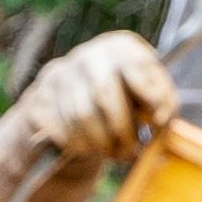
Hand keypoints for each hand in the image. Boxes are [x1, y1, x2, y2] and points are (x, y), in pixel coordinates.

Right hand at [5, 31, 181, 177]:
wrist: (70, 100)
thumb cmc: (121, 98)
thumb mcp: (146, 93)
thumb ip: (161, 101)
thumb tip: (162, 119)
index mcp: (120, 48)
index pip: (136, 66)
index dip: (151, 96)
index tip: (159, 122)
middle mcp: (88, 56)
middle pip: (104, 95)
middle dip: (120, 131)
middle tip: (129, 152)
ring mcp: (60, 76)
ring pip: (80, 117)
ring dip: (99, 144)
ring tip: (111, 153)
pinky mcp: (39, 99)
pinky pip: (60, 130)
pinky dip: (77, 147)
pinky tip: (87, 148)